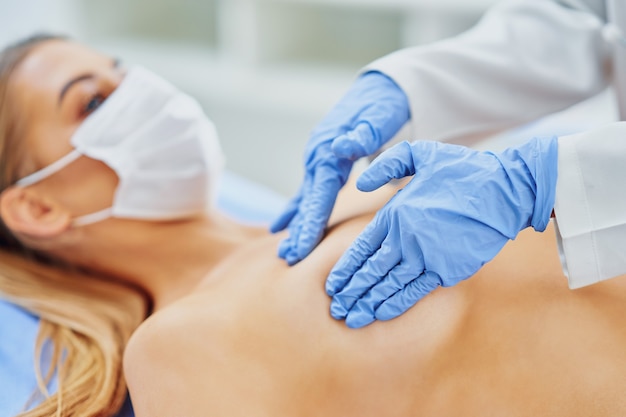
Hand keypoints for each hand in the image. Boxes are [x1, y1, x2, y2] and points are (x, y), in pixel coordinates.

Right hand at [270, 71, 409, 264]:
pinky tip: (281, 227)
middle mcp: (318, 157)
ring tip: (285, 253)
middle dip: (300, 231)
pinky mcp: (323, 164)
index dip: (311, 221)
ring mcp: (318, 161)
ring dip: (296, 225)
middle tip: (290, 259)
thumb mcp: (379, 115)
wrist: (379, 89)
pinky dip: (296, 211)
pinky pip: (308, 193)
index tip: (304, 247)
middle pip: (308, 201)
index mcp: (329, 150)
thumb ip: (365, 132)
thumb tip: (344, 146)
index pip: (319, 194)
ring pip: (305, 199)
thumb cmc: (383, 105)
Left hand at [326, 138, 557, 327]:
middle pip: (371, 271)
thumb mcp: (420, 154)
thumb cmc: (462, 169)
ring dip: (369, 303)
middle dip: (352, 292)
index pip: (363, 248)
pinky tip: (381, 313)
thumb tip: (359, 184)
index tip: (332, 285)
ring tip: (352, 318)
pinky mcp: (448, 269)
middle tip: (337, 309)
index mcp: (395, 213)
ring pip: (389, 285)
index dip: (346, 269)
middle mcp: (406, 238)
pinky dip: (396, 303)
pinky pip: (416, 290)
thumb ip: (387, 165)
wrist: (506, 190)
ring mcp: (427, 256)